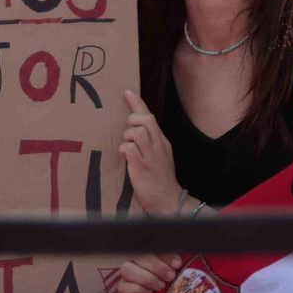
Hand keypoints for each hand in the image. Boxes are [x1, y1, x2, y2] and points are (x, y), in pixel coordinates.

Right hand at [117, 253, 183, 292]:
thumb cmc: (175, 283)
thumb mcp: (178, 272)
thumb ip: (177, 263)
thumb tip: (179, 261)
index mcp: (151, 253)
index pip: (152, 247)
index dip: (165, 255)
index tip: (177, 264)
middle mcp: (137, 260)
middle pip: (138, 256)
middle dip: (156, 267)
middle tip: (170, 277)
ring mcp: (128, 275)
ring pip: (126, 269)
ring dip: (146, 278)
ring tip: (161, 286)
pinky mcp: (123, 289)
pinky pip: (122, 287)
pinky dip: (137, 290)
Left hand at [120, 89, 179, 215]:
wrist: (167, 200)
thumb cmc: (159, 178)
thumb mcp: (158, 156)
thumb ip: (149, 141)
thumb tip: (133, 128)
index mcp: (162, 142)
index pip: (151, 117)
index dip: (138, 103)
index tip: (127, 92)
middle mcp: (158, 146)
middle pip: (147, 120)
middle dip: (133, 119)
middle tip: (128, 129)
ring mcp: (151, 157)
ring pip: (138, 132)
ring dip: (128, 137)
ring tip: (128, 148)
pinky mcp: (141, 168)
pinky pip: (129, 149)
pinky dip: (124, 150)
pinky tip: (125, 157)